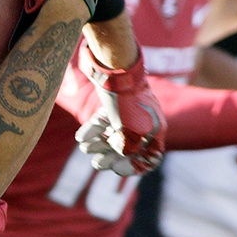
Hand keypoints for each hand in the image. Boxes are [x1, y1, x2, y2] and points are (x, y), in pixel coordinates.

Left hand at [73, 45, 165, 174]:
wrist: (115, 67)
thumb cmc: (127, 102)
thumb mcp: (131, 132)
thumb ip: (128, 148)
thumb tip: (119, 152)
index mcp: (155, 128)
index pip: (151, 157)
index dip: (135, 166)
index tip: (117, 169)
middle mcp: (144, 120)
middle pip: (130, 146)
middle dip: (112, 156)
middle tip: (97, 163)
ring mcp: (129, 110)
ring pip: (115, 133)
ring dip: (100, 144)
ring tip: (86, 149)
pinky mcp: (114, 101)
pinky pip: (105, 120)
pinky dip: (94, 129)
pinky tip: (81, 137)